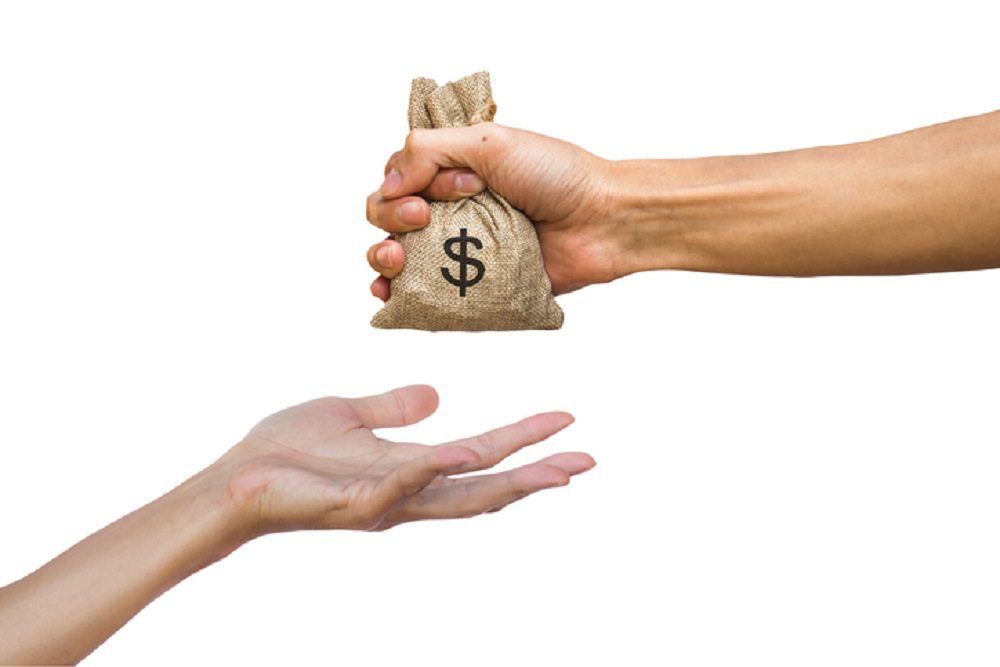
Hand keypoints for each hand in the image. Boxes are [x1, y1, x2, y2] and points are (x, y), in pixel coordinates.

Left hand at [221, 384, 594, 534]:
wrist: (234, 480)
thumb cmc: (287, 452)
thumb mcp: (350, 414)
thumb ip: (394, 408)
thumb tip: (438, 394)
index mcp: (410, 470)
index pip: (480, 455)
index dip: (523, 440)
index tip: (566, 421)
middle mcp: (406, 493)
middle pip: (485, 487)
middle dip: (538, 474)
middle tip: (587, 461)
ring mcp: (383, 503)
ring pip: (458, 498)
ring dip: (508, 483)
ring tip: (554, 470)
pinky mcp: (351, 505)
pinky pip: (399, 490)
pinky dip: (433, 473)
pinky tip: (463, 455)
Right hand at [365, 123, 621, 296]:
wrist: (603, 221)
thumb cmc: (558, 175)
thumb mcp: (490, 142)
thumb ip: (430, 150)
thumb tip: (387, 183)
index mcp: (452, 171)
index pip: (397, 179)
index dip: (402, 185)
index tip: (439, 190)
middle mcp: (452, 209)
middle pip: (389, 217)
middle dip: (389, 218)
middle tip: (421, 220)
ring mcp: (462, 250)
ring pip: (400, 258)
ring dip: (384, 257)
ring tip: (397, 260)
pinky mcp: (476, 286)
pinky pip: (429, 296)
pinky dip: (401, 297)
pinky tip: (391, 296)